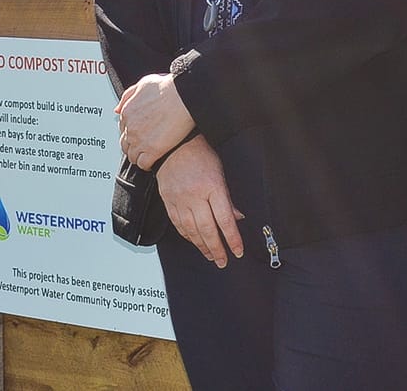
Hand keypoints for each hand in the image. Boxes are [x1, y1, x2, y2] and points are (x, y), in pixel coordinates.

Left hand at [116, 72, 193, 169]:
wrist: (184, 96)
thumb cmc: (167, 88)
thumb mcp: (143, 84)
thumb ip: (128, 96)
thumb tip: (117, 110)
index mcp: (127, 112)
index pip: (123, 129)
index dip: (131, 132)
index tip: (139, 134)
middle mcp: (131, 128)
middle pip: (125, 144)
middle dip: (132, 146)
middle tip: (143, 146)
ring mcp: (140, 140)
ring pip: (132, 156)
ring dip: (139, 156)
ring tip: (148, 155)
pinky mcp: (153, 150)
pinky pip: (143, 164)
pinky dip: (147, 165)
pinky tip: (153, 161)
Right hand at [156, 137, 244, 265]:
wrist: (173, 145)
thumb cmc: (200, 155)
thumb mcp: (220, 173)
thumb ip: (227, 198)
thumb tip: (237, 218)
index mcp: (212, 187)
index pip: (225, 219)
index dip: (232, 238)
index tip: (237, 250)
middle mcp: (195, 195)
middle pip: (208, 229)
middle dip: (217, 249)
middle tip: (223, 261)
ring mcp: (179, 199)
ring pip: (191, 230)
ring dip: (202, 246)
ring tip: (210, 255)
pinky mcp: (168, 201)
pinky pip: (178, 224)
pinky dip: (187, 236)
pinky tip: (194, 241)